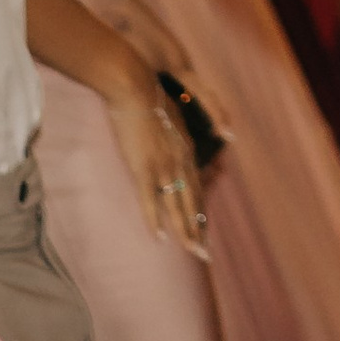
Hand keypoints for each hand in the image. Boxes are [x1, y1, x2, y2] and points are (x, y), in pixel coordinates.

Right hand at [104, 58, 207, 253]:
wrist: (135, 86)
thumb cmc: (147, 99)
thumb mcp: (168, 118)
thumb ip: (172, 136)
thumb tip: (172, 143)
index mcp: (186, 150)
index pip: (197, 188)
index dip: (200, 212)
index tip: (204, 231)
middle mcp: (180, 160)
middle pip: (193, 202)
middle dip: (199, 230)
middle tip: (204, 255)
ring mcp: (163, 165)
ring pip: (178, 205)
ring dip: (185, 231)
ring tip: (192, 252)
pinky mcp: (144, 166)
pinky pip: (151, 199)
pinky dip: (155, 219)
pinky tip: (158, 237)